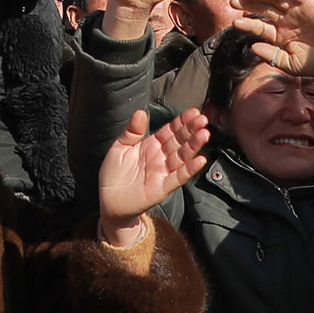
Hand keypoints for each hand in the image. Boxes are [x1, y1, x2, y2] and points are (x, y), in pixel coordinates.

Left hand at [98, 108, 208, 246]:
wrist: (108, 201)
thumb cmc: (114, 174)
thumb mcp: (120, 146)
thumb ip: (132, 130)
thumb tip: (141, 111)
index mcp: (151, 145)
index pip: (170, 130)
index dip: (182, 121)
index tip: (194, 112)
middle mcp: (160, 157)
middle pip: (179, 142)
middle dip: (192, 130)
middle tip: (203, 119)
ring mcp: (163, 172)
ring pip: (182, 157)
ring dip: (194, 146)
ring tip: (204, 134)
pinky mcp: (162, 188)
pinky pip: (178, 177)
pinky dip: (189, 170)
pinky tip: (200, 160)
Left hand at [234, 0, 313, 81]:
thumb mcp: (290, 63)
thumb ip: (272, 56)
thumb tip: (253, 47)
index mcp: (278, 35)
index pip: (259, 26)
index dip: (247, 24)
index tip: (234, 22)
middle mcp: (285, 20)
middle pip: (262, 9)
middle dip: (247, 4)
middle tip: (232, 1)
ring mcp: (296, 11)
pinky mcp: (309, 3)